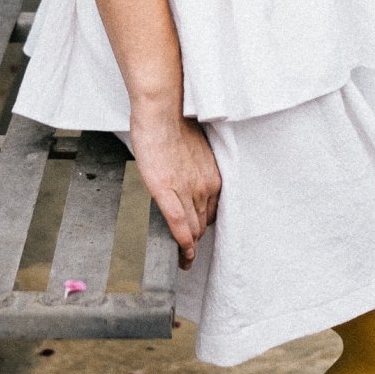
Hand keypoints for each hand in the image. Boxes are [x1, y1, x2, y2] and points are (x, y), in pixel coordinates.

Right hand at [128, 109, 220, 270]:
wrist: (161, 113)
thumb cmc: (174, 126)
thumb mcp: (194, 152)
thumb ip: (194, 172)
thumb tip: (186, 181)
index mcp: (212, 177)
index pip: (211, 212)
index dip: (203, 227)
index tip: (198, 237)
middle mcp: (206, 186)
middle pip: (203, 223)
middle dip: (197, 241)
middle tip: (189, 255)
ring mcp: (188, 189)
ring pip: (193, 228)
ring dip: (189, 247)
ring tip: (184, 260)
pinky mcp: (167, 190)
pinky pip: (179, 223)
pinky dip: (182, 242)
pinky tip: (182, 253)